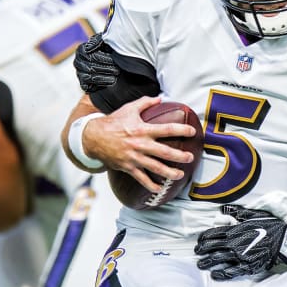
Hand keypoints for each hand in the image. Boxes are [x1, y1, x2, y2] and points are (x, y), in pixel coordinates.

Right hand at [75, 34, 118, 92]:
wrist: (112, 66)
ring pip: (90, 77)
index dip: (104, 59)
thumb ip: (99, 40)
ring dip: (105, 77)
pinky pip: (89, 86)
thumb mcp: (106, 42)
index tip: (115, 60)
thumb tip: (89, 47)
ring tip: (116, 76)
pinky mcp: (83, 84)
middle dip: (106, 68)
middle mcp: (77, 62)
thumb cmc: (109, 52)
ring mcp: (79, 73)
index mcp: (81, 50)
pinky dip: (101, 84)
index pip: (91, 56)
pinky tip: (111, 81)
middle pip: (91, 67)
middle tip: (117, 70)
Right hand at [81, 96, 196, 192]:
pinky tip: (160, 189)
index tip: (193, 132)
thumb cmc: (113, 122)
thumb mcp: (129, 109)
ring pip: (156, 168)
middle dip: (180, 156)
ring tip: (181, 175)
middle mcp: (140, 145)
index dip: (181, 130)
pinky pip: (141, 179)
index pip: (167, 129)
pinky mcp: (128, 167)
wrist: (93, 137)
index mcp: (142, 129)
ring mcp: (134, 158)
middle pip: (165, 152)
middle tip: (190, 157)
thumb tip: (160, 98)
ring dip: (170, 172)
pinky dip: (151, 185)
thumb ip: (145, 102)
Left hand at [195, 205, 286, 279]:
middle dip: (202, 250)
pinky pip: (231, 271)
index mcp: (235, 230)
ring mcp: (240, 256)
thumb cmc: (271, 227)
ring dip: (207, 262)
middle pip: (212, 247)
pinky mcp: (247, 266)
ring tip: (200, 264)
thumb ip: (238, 213)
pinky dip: (221, 274)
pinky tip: (214, 275)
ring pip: (218, 259)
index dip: (204, 238)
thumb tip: (224, 210)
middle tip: (197, 252)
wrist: (284, 241)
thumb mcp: (255, 215)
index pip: (214, 234)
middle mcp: (235, 243)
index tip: (199, 241)